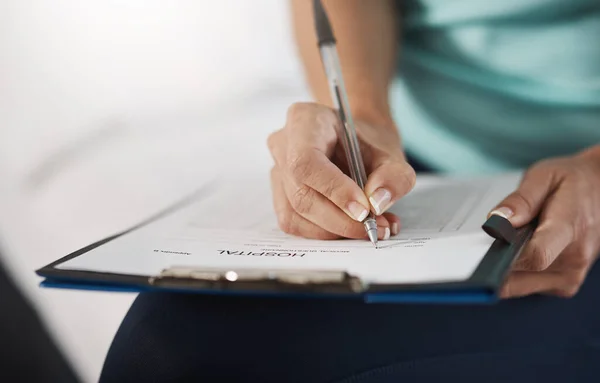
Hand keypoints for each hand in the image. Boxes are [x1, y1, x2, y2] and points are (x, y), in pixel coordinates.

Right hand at [267, 102, 414, 239]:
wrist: (359, 145)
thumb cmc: (369, 144)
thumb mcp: (392, 153)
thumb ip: (393, 176)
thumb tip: (376, 203)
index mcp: (305, 120)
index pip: (306, 161)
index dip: (334, 190)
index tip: (364, 210)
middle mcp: (283, 144)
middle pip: (301, 194)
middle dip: (340, 220)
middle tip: (375, 228)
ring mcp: (277, 171)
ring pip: (295, 215)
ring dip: (335, 231)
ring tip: (373, 228)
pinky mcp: (280, 196)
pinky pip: (295, 224)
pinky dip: (327, 233)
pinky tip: (353, 228)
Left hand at [490, 147, 599, 297]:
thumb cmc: (573, 182)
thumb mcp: (544, 176)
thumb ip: (520, 199)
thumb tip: (497, 221)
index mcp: (570, 228)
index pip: (536, 256)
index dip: (503, 256)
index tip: (482, 250)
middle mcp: (574, 258)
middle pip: (520, 275)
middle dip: (497, 261)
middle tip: (492, 240)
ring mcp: (571, 275)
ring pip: (519, 285)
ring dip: (507, 267)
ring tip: (514, 240)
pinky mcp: (565, 285)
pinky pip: (528, 286)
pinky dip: (518, 273)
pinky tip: (522, 251)